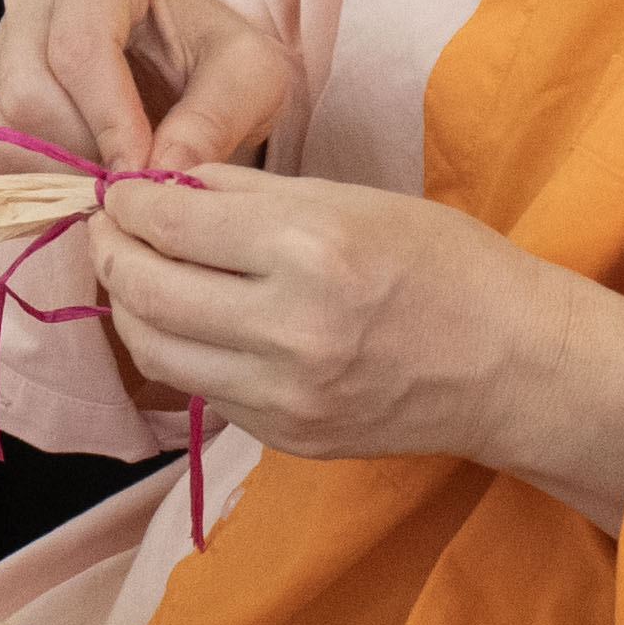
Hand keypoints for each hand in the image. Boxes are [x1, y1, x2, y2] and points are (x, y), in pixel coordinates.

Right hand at [0, 0, 303, 177]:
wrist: (191, 67)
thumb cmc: (219, 58)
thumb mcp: (251, 78)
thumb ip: (215, 119)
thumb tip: (160, 173)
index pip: (80, 46)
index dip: (109, 120)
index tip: (144, 174)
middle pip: (30, 90)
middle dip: (84, 152)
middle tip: (136, 184)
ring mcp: (4, 40)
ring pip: (5, 124)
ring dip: (62, 171)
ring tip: (119, 178)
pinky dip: (44, 178)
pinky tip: (91, 175)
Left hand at [83, 168, 623, 525]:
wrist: (513, 365)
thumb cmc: (443, 262)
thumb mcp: (351, 200)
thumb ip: (250, 197)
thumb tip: (163, 187)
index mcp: (308, 250)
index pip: (167, 223)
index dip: (127, 202)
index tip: (122, 192)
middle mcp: (288, 329)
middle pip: (143, 291)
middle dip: (110, 253)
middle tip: (112, 231)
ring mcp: (284, 396)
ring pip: (155, 352)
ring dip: (132, 309)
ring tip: (139, 277)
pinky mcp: (285, 437)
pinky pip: (201, 391)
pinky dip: (182, 352)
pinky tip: (194, 324)